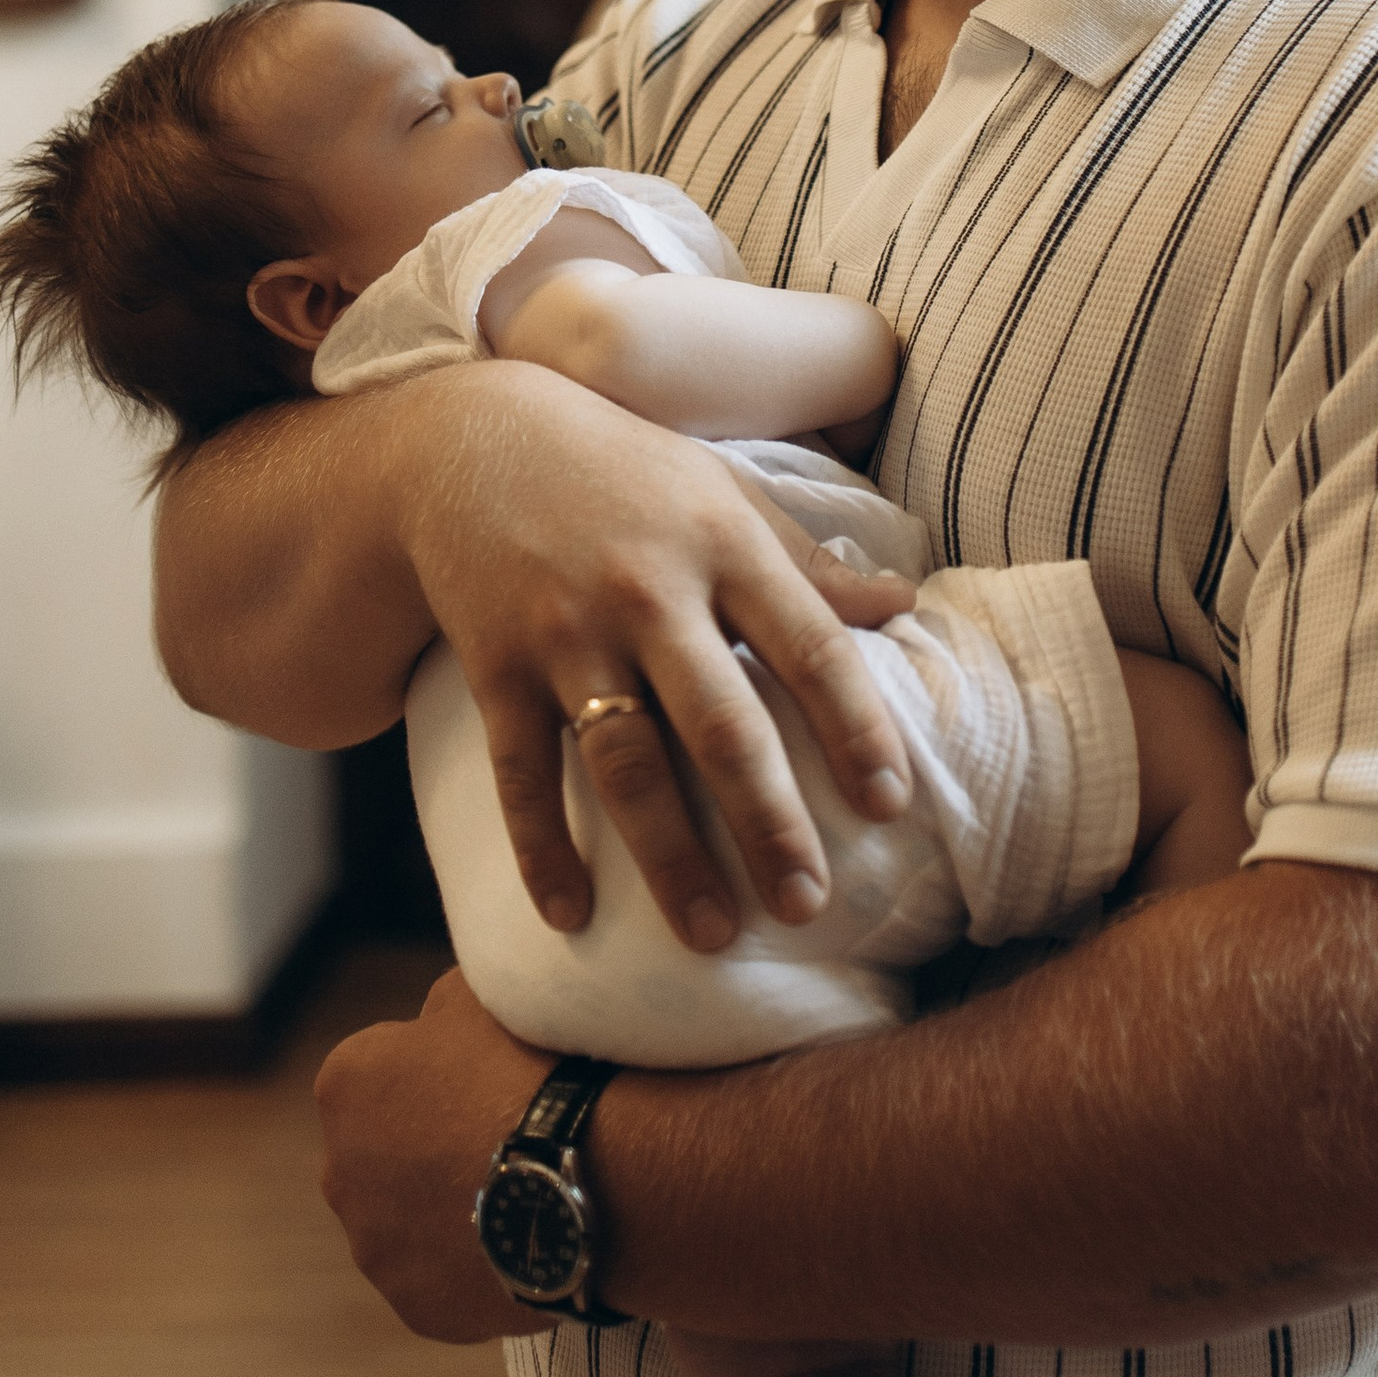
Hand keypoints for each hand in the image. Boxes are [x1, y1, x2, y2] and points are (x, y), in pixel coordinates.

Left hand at [316, 969, 559, 1343]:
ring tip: (519, 1193)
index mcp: (346, 1085)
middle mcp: (339, 1171)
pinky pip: (441, 1279)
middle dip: (424, 1147)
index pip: (376, 1072)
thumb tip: (438, 1024)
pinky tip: (524, 1242)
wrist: (588, 1173)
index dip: (432, 1071)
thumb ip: (440, 1011)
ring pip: (405, 1224)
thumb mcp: (480, 997)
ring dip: (444, 1210)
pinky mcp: (415, 1306)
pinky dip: (471, 1266)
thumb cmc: (535, 1070)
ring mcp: (375, 1248)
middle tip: (499, 1138)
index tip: (482, 1076)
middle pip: (381, 1154)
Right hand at [413, 363, 916, 950]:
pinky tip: (570, 916)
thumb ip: (808, 561)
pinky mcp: (496, 665)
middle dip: (767, 822)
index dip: (854, 727)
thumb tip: (905, 605)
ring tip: (714, 937)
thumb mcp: (724, 494)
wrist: (472, 439)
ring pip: (624, 763)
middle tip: (808, 905)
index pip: (808, 646)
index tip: (890, 805)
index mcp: (722, 544)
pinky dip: (542, 846)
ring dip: (669, 858)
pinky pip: (522, 771)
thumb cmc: (624, 473)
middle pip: (720, 723)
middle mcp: (648, 591)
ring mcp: (567, 633)